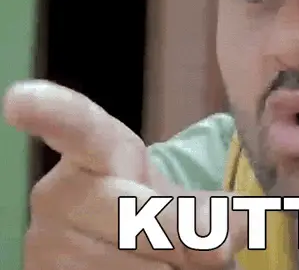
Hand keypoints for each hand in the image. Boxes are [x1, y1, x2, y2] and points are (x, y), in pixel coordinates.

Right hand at [4, 80, 245, 268]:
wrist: (131, 248)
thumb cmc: (159, 211)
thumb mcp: (191, 202)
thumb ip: (213, 214)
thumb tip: (223, 239)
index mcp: (95, 151)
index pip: (77, 127)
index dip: (53, 111)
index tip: (21, 100)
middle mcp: (56, 193)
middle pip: (132, 217)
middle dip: (180, 239)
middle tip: (205, 249)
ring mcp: (41, 243)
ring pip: (123, 268)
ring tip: (167, 260)